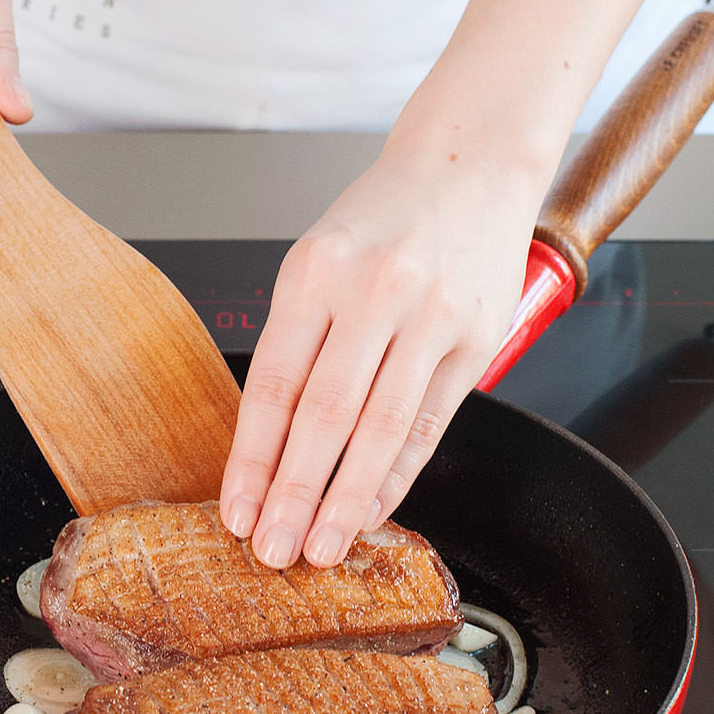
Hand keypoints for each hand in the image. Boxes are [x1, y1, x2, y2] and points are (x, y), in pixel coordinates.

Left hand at [218, 142, 540, 567]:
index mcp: (315, 272)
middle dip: (294, 493)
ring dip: (347, 497)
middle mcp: (374, 291)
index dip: (252, 458)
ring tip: (320, 546)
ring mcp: (430, 315)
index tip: (236, 511)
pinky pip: (429, 421)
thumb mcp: (319, 259)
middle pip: (324, 415)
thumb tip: (269, 442)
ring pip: (380, 427)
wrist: (468, 164)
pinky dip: (398, 472)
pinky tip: (372, 507)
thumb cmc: (383, 219)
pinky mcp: (477, 338)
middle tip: (273, 550)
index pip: (273, 385)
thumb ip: (298, 342)